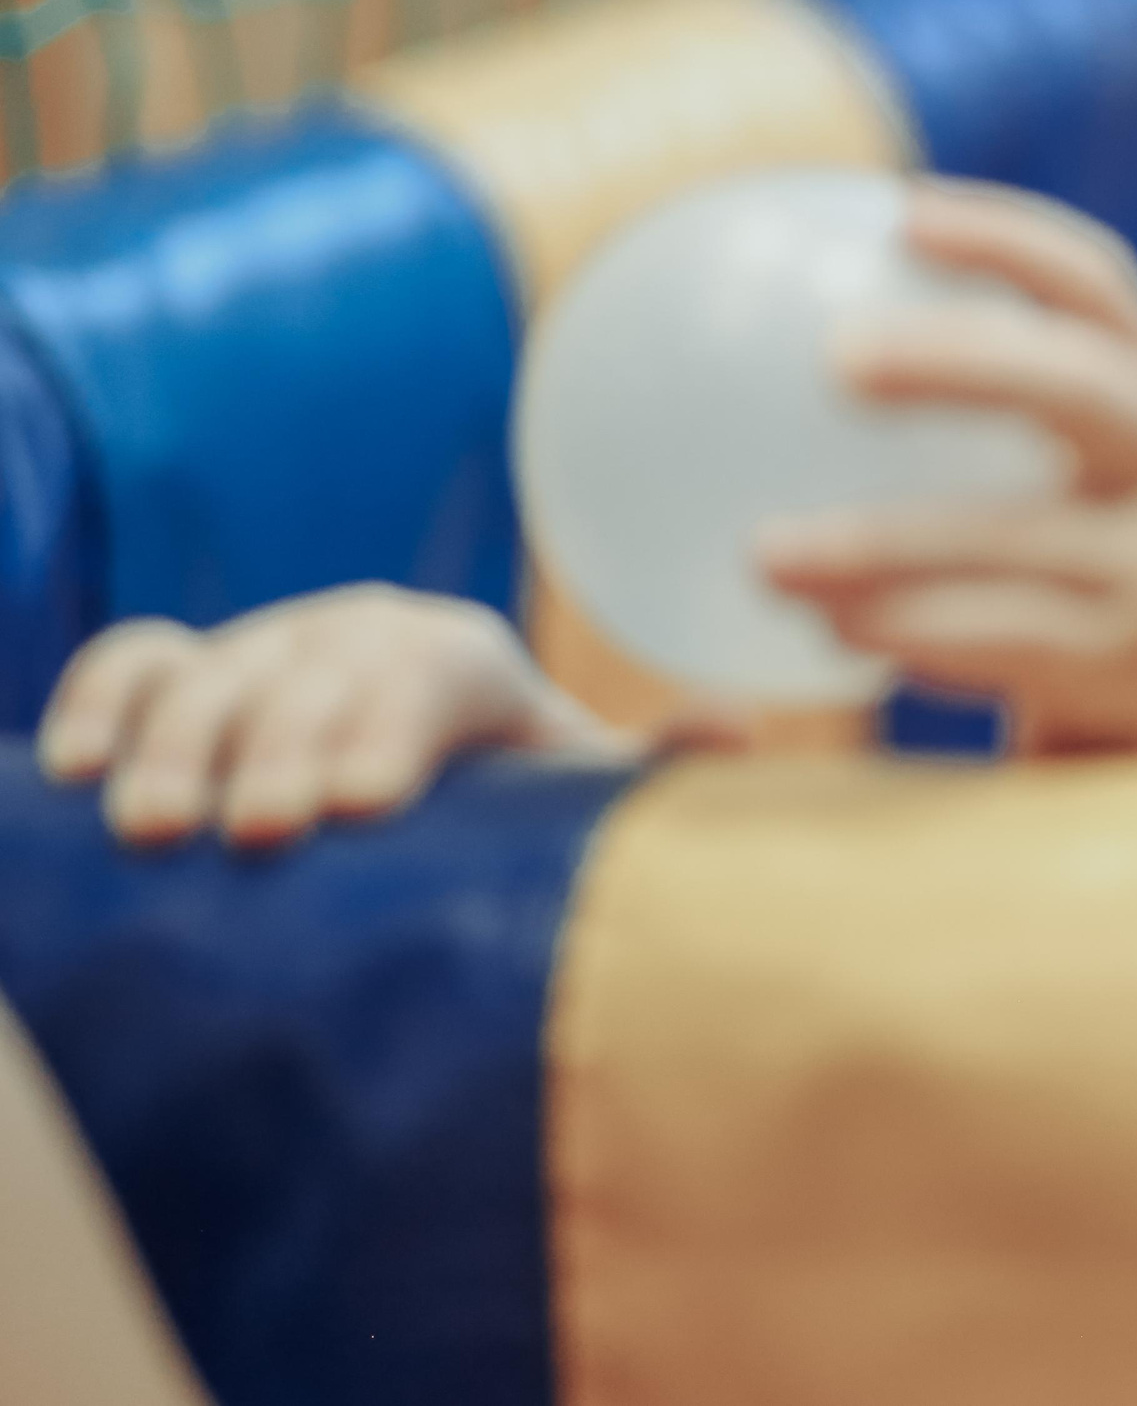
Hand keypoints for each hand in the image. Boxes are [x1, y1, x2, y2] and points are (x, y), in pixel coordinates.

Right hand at [36, 583, 638, 846]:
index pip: (430, 675)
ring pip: (215, 670)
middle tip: (258, 834)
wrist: (423, 788)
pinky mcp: (190, 670)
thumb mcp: (579, 791)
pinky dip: (97, 703)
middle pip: (313, 674)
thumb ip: (648, 768)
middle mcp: (361, 635)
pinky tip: (68, 770)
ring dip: (177, 745)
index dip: (391, 731)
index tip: (361, 807)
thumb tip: (737, 732)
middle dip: (280, 751)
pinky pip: (132, 664)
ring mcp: (268, 646)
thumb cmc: (508, 807)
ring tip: (152, 826)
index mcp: (463, 659)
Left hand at [755, 179, 1136, 754]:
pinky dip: (910, 627)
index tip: (901, 212)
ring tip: (767, 552)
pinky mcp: (1135, 665)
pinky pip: (1005, 639)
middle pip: (1085, 386)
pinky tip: (828, 626)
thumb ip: (1011, 415)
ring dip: (884, 543)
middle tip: (835, 359)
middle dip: (964, 361)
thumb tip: (808, 334)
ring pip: (1021, 538)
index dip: (1009, 240)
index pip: (1100, 288)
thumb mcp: (1097, 476)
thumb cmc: (1111, 571)